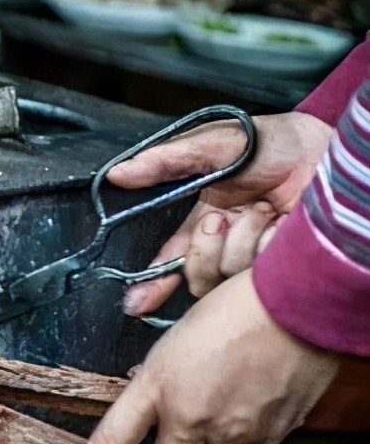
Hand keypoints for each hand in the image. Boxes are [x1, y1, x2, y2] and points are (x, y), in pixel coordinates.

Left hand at [55, 270, 339, 443]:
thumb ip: (159, 379)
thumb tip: (154, 400)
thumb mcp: (176, 338)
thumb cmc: (234, 309)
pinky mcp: (269, 436)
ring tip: (222, 407)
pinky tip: (250, 407)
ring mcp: (231, 431)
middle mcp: (189, 417)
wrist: (295, 305)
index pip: (109, 442)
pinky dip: (245, 442)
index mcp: (156, 386)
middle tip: (177, 438)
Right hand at [111, 112, 331, 313]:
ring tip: (261, 210)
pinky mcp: (280, 267)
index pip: (168, 259)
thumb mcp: (212, 146)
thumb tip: (117, 174)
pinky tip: (280, 224)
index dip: (151, 284)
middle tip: (218, 220)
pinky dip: (266, 246)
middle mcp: (224, 244)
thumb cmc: (271, 143)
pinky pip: (259, 275)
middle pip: (195, 277)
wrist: (326, 148)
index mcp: (199, 220)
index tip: (137, 301)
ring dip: (241, 240)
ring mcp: (253, 258)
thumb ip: (165, 161)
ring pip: (225, 276)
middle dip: (202, 252)